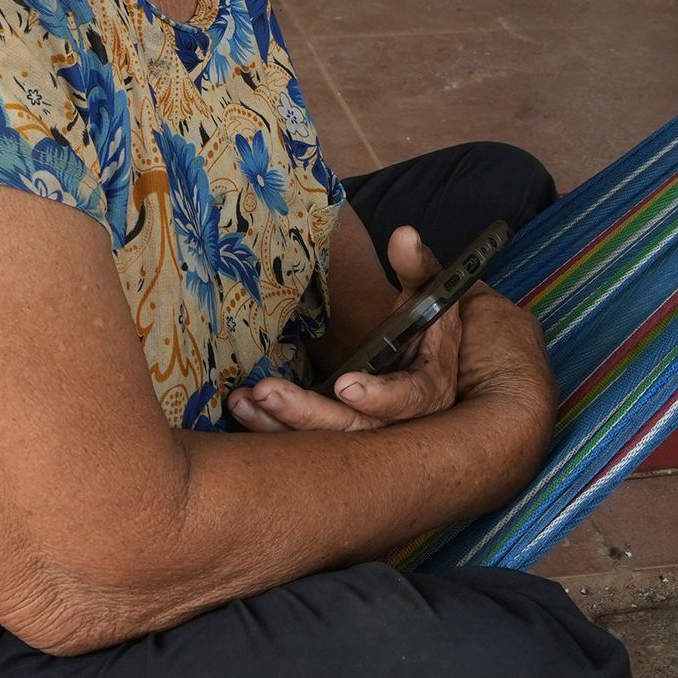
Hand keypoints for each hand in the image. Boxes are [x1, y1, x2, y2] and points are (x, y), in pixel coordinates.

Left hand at [229, 230, 554, 473]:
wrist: (432, 357)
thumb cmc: (431, 321)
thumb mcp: (430, 292)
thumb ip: (417, 266)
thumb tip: (403, 234)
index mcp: (429, 386)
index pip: (408, 399)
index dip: (379, 395)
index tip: (345, 383)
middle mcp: (401, 420)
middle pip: (356, 428)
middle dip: (308, 413)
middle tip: (266, 391)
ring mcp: (369, 431)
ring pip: (327, 442)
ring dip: (282, 425)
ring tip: (245, 402)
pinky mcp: (342, 433)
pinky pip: (309, 442)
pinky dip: (275, 429)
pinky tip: (245, 411)